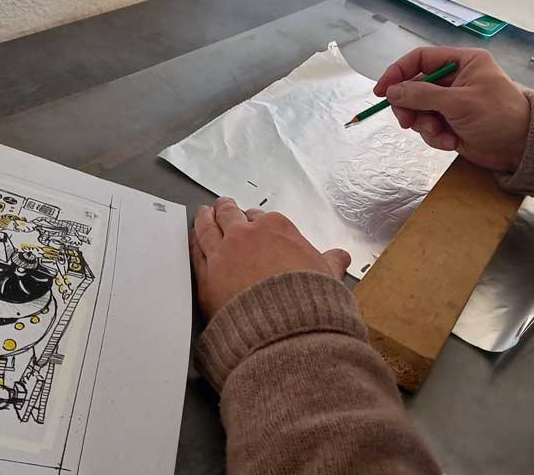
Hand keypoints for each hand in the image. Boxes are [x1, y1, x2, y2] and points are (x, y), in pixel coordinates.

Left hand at [190, 197, 350, 319]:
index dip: (255, 221)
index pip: (261, 218)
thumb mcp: (327, 276)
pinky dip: (193, 242)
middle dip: (225, 210)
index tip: (252, 223)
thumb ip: (331, 262)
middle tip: (221, 207)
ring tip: (202, 214)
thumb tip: (341, 257)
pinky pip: (195, 252)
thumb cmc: (308, 300)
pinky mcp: (207, 275)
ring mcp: (223, 253)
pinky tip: (192, 240)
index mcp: (277, 228)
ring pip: (208, 228)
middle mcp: (246, 235)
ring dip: (204, 218)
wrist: (284, 327)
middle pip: (231, 216)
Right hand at [374, 47, 530, 172]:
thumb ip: (423, 95)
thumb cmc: (499, 117)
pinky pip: (429, 127)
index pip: (421, 59)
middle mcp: (455, 79)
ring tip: (441, 134)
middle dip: (410, 106)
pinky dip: (436, 137)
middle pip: (415, 87)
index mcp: (463, 62)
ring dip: (425, 125)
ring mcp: (452, 103)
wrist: (522, 149)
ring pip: (419, 110)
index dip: (398, 72)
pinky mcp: (451, 123)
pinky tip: (452, 142)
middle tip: (407, 122)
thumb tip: (392, 91)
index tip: (382, 90)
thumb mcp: (460, 102)